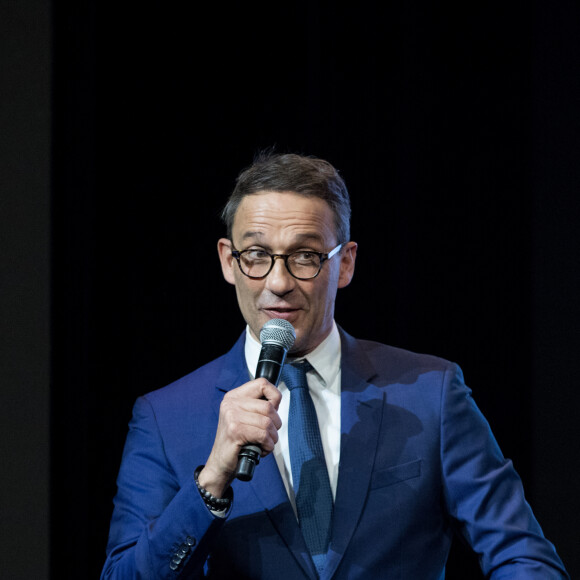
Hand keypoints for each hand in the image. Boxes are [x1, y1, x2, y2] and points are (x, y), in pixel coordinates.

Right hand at [198, 378, 281, 497]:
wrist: (220, 464)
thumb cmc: (237, 442)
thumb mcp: (245, 417)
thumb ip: (259, 406)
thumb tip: (277, 400)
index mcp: (234, 396)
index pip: (263, 383)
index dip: (275, 397)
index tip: (273, 411)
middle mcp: (231, 403)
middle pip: (269, 407)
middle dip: (276, 424)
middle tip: (268, 434)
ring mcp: (231, 416)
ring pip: (268, 422)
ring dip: (272, 438)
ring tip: (265, 443)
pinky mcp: (235, 431)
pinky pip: (263, 435)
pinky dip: (268, 445)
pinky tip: (261, 449)